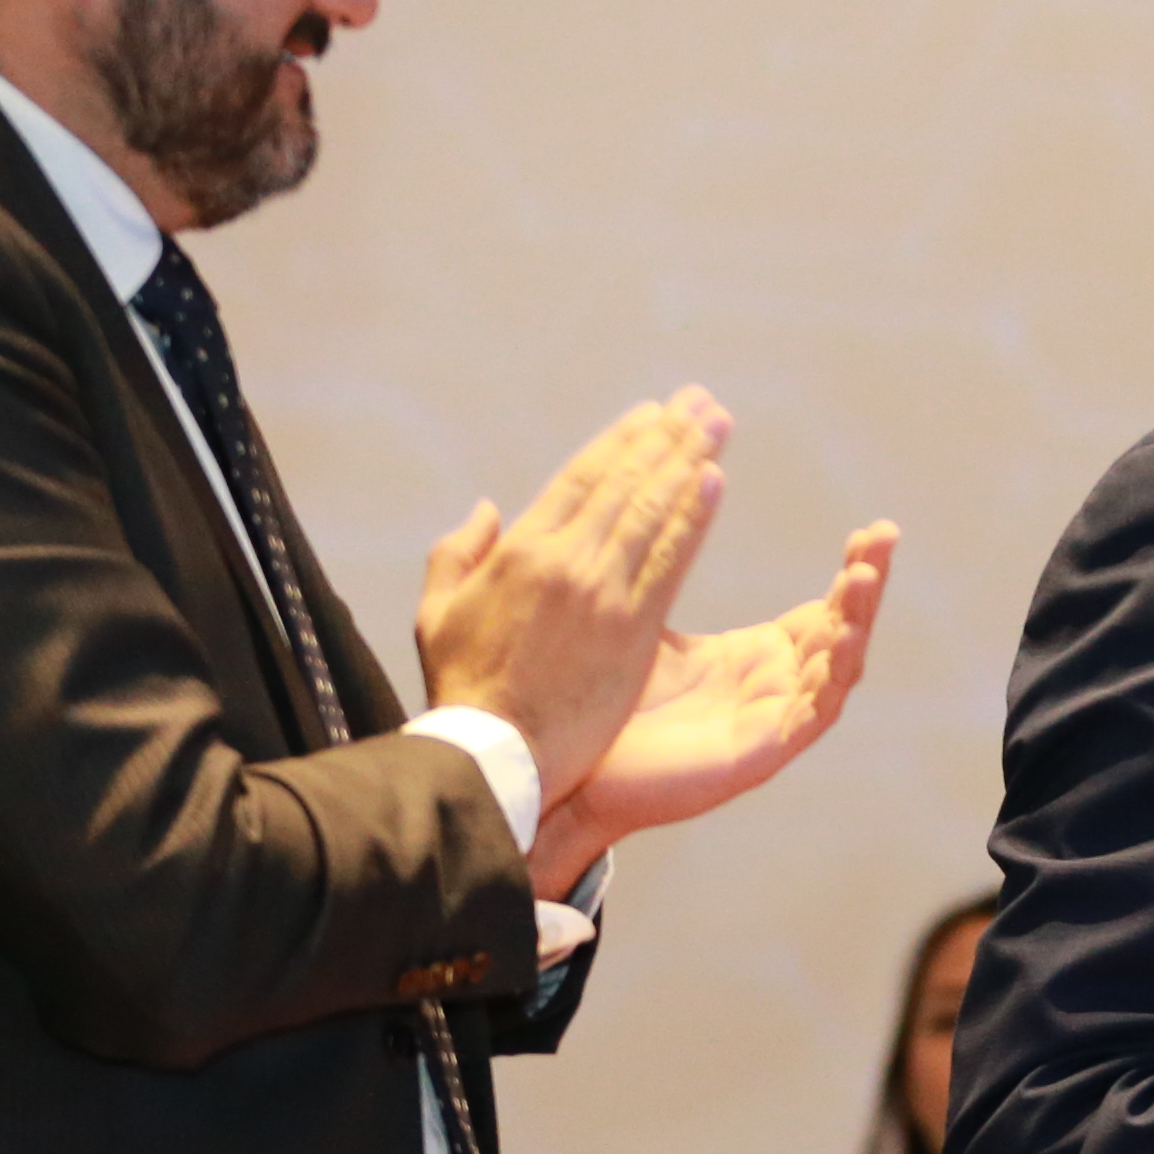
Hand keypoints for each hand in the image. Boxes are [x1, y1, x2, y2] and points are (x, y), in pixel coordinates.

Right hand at [416, 392, 727, 800]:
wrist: (493, 751)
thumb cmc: (462, 687)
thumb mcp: (437, 612)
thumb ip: (456, 553)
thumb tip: (486, 508)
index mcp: (519, 550)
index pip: (580, 479)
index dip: (620, 442)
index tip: (650, 413)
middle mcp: (565, 559)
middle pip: (625, 483)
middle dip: (666, 437)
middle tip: (700, 402)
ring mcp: (601, 591)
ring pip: (652, 510)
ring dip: (688, 461)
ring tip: (716, 423)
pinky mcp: (633, 628)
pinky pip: (670, 559)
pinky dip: (693, 517)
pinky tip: (713, 481)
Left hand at [531, 521, 898, 886]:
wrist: (575, 777)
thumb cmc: (608, 709)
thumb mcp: (645, 631)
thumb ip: (665, 576)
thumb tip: (667, 509)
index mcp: (759, 658)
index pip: (823, 608)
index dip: (851, 570)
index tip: (870, 529)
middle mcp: (777, 688)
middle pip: (843, 629)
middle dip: (867, 582)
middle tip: (886, 536)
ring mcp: (774, 721)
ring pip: (838, 669)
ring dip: (856, 622)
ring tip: (864, 577)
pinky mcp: (763, 753)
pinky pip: (813, 713)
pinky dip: (832, 675)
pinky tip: (842, 638)